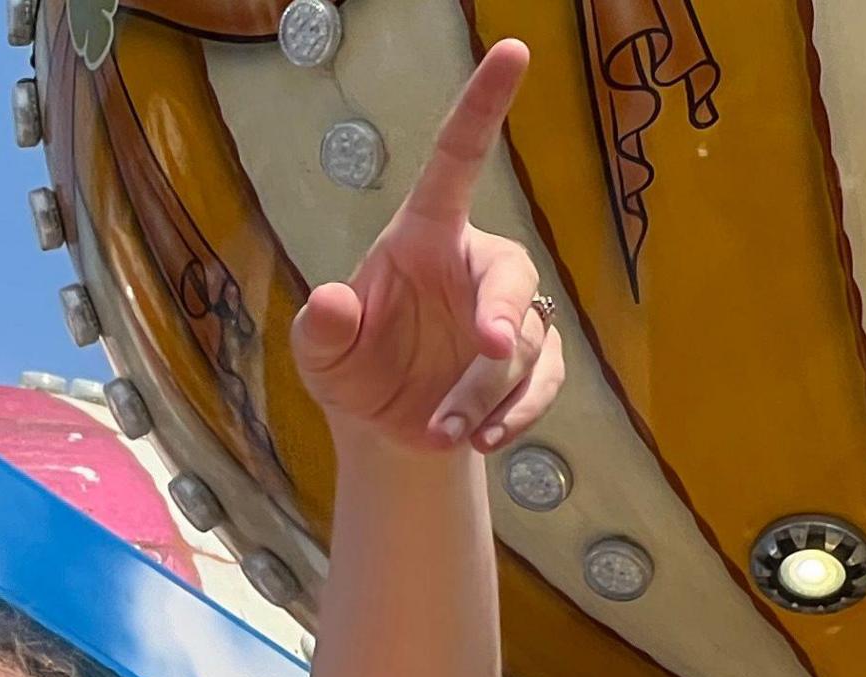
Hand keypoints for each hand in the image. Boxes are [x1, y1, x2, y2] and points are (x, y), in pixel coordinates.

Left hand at [291, 39, 564, 453]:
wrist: (383, 425)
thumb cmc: (351, 366)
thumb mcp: (321, 353)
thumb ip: (321, 328)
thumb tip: (331, 300)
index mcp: (426, 236)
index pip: (457, 160)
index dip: (483, 106)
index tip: (512, 50)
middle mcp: (476, 266)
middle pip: (512, 275)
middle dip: (503, 314)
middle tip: (488, 349)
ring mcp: (511, 315)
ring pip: (523, 344)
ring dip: (482, 392)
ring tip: (439, 428)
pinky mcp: (533, 364)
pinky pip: (544, 382)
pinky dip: (515, 414)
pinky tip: (480, 437)